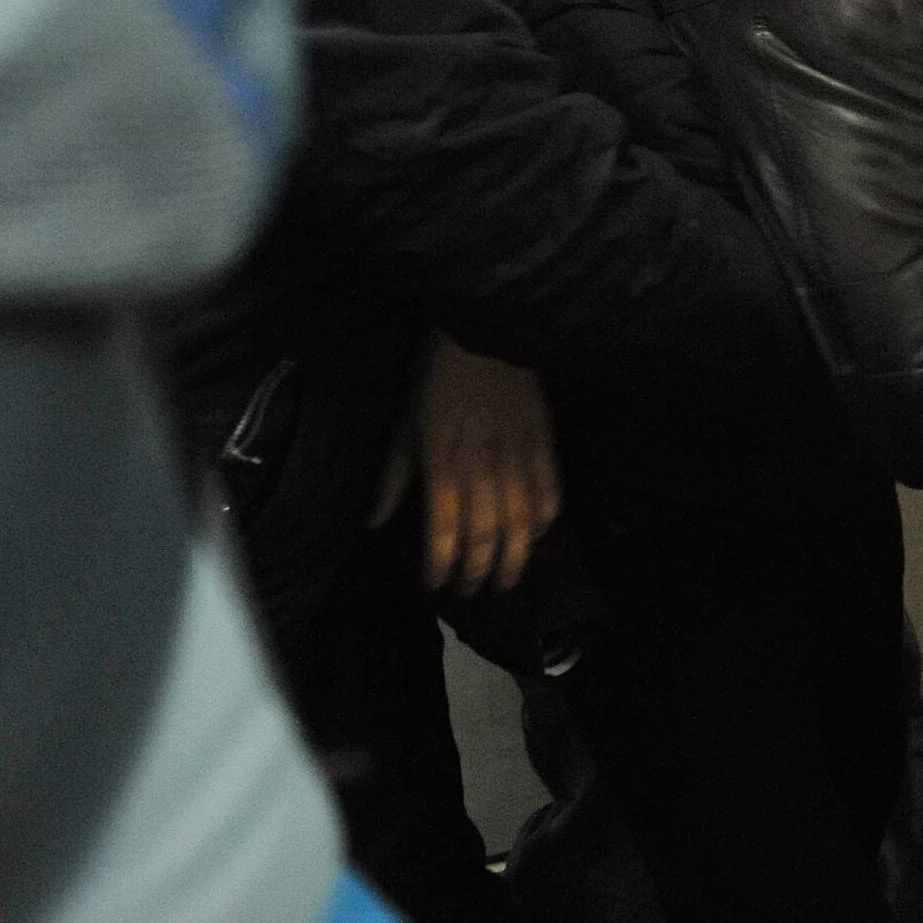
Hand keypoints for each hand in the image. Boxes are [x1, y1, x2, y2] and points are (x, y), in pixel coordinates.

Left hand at [415, 335, 560, 595]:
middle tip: (474, 592)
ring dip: (515, 554)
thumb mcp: (404, 425)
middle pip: (485, 532)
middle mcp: (481, 465)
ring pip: (520, 518)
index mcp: (442, 461)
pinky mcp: (542, 439)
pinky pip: (550, 486)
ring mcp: (516, 453)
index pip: (445, 527)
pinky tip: (539, 533)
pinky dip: (547, 515)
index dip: (442, 563)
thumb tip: (373, 523)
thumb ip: (393, 477)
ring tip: (508, 579)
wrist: (483, 331)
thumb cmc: (436, 378)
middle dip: (479, 570)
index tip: (437, 585)